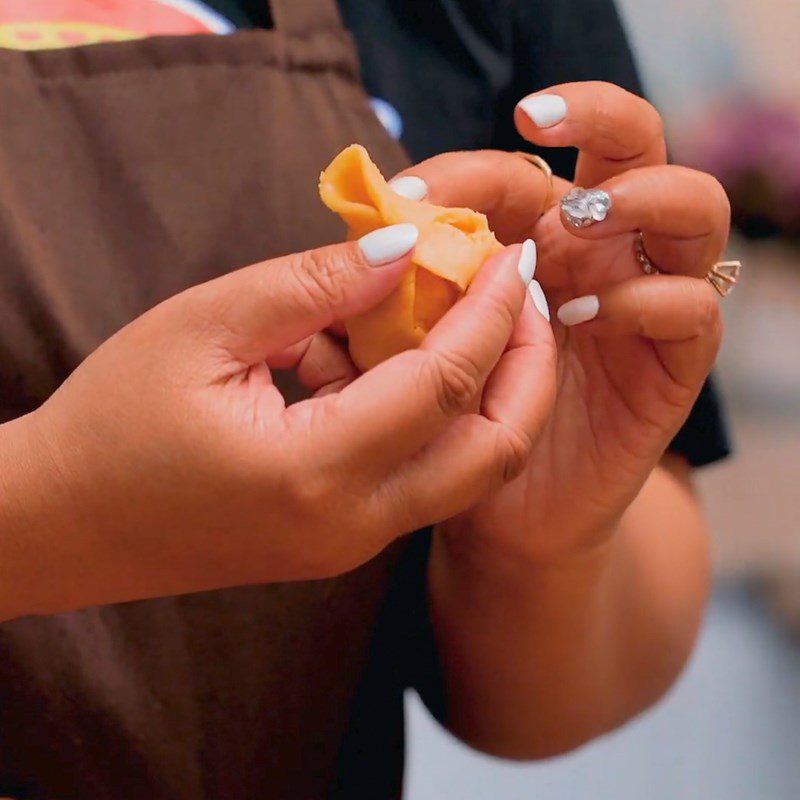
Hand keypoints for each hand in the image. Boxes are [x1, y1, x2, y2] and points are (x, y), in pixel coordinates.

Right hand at [0, 227, 554, 617]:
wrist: (67, 524)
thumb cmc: (114, 419)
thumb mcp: (206, 326)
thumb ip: (315, 284)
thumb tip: (407, 249)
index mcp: (312, 471)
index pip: (444, 383)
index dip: (488, 311)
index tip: (509, 253)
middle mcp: (350, 525)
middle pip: (492, 449)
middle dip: (528, 366)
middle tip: (521, 294)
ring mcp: (352, 545)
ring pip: (469, 472)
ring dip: (493, 394)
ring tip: (482, 319)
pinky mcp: (344, 541)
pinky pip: (425, 479)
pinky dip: (444, 419)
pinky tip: (416, 362)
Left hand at [392, 82, 728, 560]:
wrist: (498, 507)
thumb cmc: (453, 415)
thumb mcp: (420, 342)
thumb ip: (408, 286)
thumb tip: (369, 232)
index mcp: (543, 236)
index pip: (527, 163)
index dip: (470, 165)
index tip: (405, 195)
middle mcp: (606, 254)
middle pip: (639, 145)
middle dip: (596, 116)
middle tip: (533, 124)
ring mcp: (648, 302)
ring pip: (694, 211)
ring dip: (631, 202)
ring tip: (562, 233)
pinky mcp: (673, 365)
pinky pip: (694, 309)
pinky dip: (642, 298)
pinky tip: (576, 316)